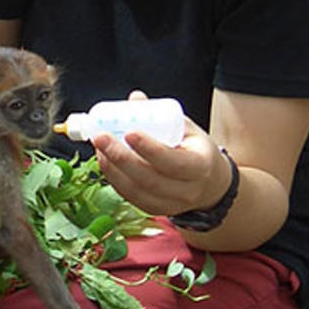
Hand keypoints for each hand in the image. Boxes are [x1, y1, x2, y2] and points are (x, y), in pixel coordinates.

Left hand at [90, 91, 228, 216]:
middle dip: (121, 158)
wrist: (209, 182)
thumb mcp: (187, 129)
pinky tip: (104, 161)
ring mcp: (171, 204)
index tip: (129, 132)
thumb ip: (162, 116)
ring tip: (99, 147)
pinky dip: (114, 179)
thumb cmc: (195, 149)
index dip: (150, 149)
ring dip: (113, 169)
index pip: (174, 161)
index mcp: (201, 166)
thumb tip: (136, 98)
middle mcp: (188, 190)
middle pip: (150, 179)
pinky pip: (131, 197)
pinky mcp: (156, 210)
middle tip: (101, 137)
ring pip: (137, 191)